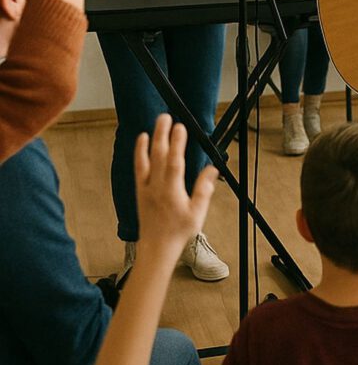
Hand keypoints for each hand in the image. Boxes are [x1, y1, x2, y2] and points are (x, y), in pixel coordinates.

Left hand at [135, 114, 217, 250]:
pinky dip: (139, 153)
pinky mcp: (140, 191)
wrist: (156, 247)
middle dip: (162, 135)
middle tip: (165, 117)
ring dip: (151, 140)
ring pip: (148, 159)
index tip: (181, 127)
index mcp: (172, 191)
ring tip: (155, 124)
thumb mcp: (197, 213)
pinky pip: (139, 168)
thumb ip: (204, 189)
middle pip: (159, 156)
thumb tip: (212, 169)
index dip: (177, 144)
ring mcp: (146, 188)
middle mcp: (157, 187)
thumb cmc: (178, 231)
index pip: (175, 162)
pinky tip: (142, 141)